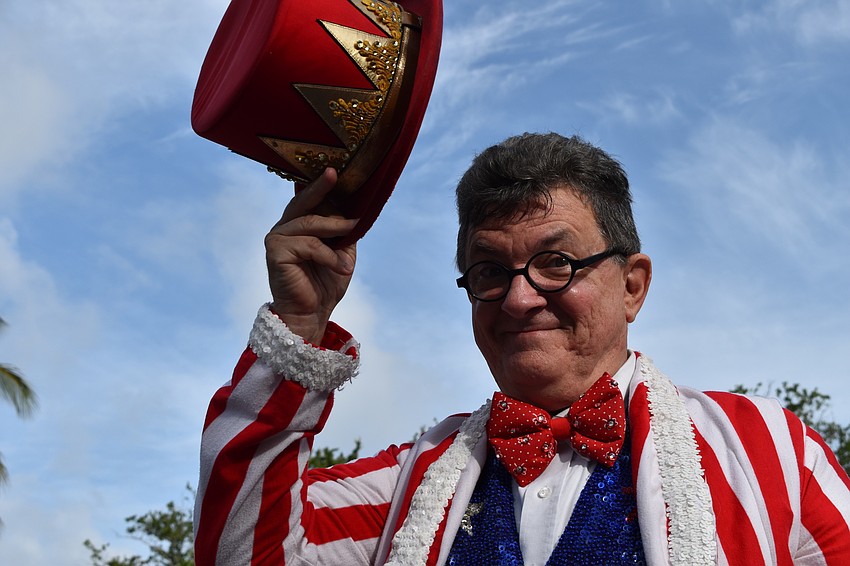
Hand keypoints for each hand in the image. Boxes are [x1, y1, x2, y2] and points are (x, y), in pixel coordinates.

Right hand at [265, 168, 357, 343]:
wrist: (312, 314)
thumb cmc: (325, 284)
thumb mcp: (342, 252)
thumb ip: (345, 230)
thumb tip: (357, 208)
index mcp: (299, 224)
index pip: (312, 200)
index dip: (326, 186)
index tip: (339, 170)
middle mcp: (284, 227)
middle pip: (304, 201)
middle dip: (321, 187)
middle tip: (334, 173)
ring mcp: (277, 237)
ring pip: (311, 223)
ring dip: (337, 230)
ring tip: (355, 236)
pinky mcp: (275, 251)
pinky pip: (309, 245)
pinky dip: (330, 256)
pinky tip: (344, 267)